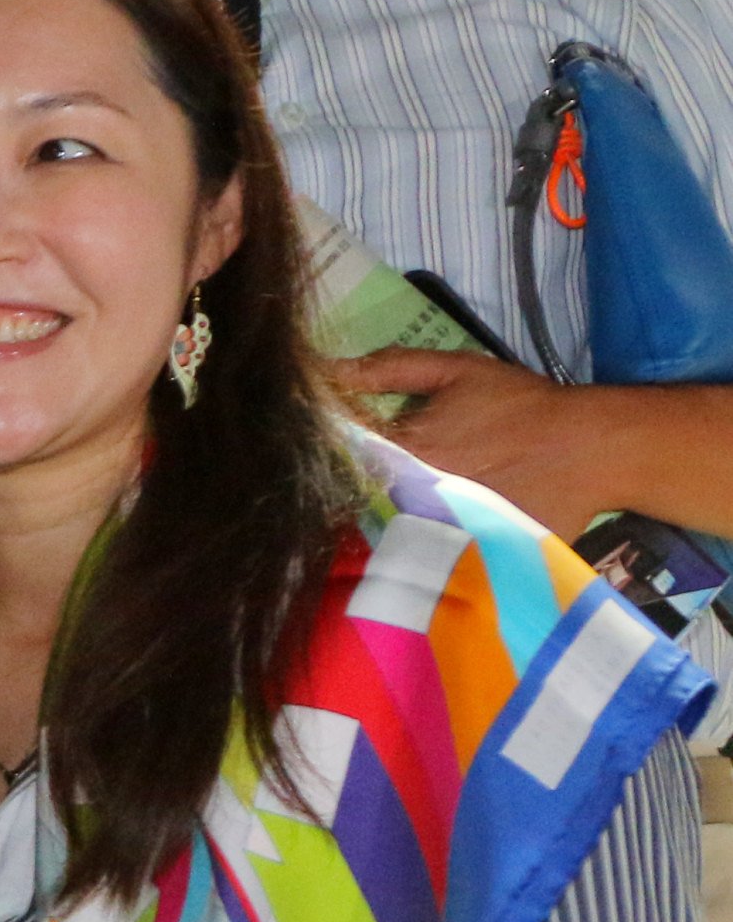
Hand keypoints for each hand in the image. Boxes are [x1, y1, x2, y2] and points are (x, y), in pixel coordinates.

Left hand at [329, 350, 618, 534]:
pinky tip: (434, 530)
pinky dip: (421, 545)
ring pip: (389, 529)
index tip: (344, 445)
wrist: (591, 450)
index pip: (345, 457)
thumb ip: (392, 369)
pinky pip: (426, 554)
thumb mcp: (457, 372)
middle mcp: (412, 495)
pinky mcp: (463, 554)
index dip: (336, 452)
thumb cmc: (521, 406)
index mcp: (404, 450)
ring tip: (413, 508)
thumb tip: (330, 367)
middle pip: (362, 498)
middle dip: (360, 487)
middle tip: (384, 478)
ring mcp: (437, 529)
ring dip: (385, 519)